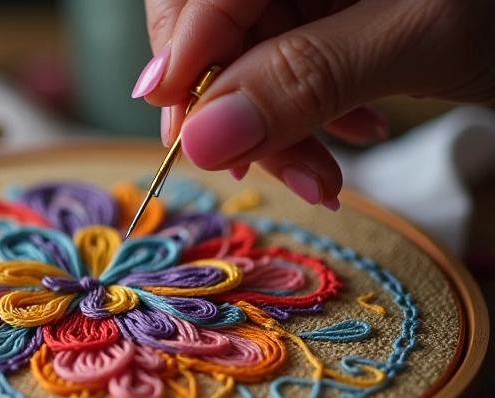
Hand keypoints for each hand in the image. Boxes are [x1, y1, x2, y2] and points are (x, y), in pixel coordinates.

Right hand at [134, 0, 494, 209]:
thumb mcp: (416, 39)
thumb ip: (306, 78)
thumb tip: (203, 138)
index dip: (182, 62)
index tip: (183, 136)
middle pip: (212, 31)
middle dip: (230, 109)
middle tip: (259, 170)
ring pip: (241, 62)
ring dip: (272, 130)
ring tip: (320, 175)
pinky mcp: (324, 21)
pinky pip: (279, 73)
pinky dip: (304, 118)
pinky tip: (350, 135)